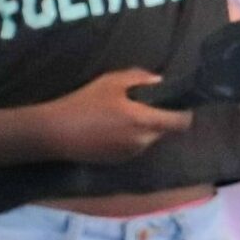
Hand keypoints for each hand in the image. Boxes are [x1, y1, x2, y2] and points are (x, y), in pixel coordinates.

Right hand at [45, 69, 193, 164]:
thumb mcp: (112, 82)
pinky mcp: (117, 161)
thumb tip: (159, 81)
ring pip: (148, 139)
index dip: (184, 113)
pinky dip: (130, 138)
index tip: (177, 103)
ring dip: (144, 129)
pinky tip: (111, 128)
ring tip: (123, 115)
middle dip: (159, 118)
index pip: (180, 123)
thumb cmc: (84, 103)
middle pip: (164, 130)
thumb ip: (140, 78)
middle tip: (143, 104)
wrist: (55, 133)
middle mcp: (142, 141)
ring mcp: (130, 154)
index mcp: (144, 121)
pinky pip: (133, 147)